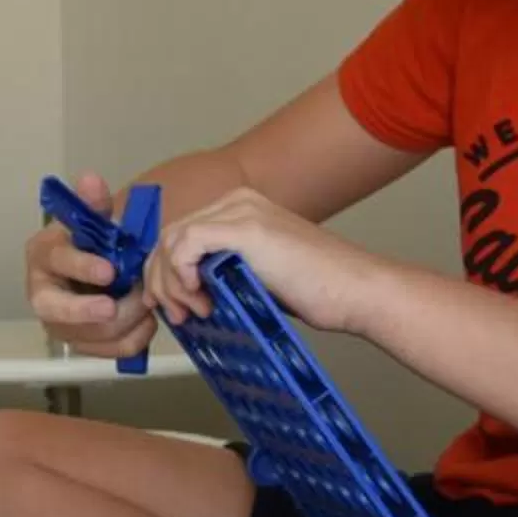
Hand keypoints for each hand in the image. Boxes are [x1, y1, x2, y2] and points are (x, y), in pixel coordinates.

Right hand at [25, 171, 157, 361]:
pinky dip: (135, 337)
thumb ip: (92, 203)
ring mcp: (60, 325)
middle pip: (58, 314)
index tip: (109, 271)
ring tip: (146, 303)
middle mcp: (42, 295)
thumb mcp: (89, 221)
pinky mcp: (81, 345)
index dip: (82, 267)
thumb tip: (90, 178)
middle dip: (89, 313)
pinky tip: (146, 319)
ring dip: (125, 320)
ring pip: (92, 336)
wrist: (88, 272)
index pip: (57, 262)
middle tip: (118, 306)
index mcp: (42, 257)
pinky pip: (112, 351)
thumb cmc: (88, 245)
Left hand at [144, 188, 390, 336]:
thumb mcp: (255, 276)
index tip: (170, 305)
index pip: (180, 235)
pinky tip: (200, 295)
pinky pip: (187, 243)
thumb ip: (221, 272)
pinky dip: (182, 273)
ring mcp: (241, 210)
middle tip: (176, 314)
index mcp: (239, 209)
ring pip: (173, 240)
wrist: (355, 291)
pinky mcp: (246, 227)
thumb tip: (186, 294)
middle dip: (161, 280)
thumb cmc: (317, 291)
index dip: (164, 272)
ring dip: (171, 283)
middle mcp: (237, 202)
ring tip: (194, 312)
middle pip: (170, 236)